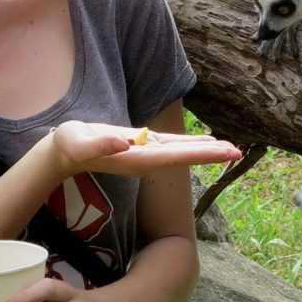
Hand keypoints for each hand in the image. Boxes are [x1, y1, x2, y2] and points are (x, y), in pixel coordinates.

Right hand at [48, 120, 241, 177]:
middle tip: (239, 152)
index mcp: (137, 159)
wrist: (61, 154)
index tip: (223, 153)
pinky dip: (192, 144)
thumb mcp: (77, 141)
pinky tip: (208, 143)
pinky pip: (173, 145)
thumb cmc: (67, 147)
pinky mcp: (143, 146)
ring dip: (207, 150)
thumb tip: (125, 144)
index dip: (200, 154)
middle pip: (185, 157)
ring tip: (232, 148)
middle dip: (212, 155)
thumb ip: (99, 144)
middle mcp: (146, 159)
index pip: (175, 157)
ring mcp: (146, 154)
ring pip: (182, 152)